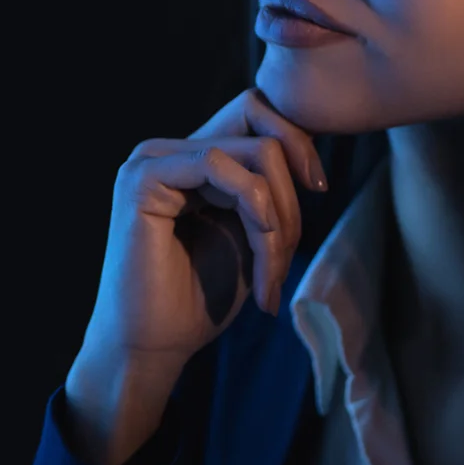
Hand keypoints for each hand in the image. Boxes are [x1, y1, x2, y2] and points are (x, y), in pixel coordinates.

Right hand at [64, 88, 325, 464]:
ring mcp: (153, 159)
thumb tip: (309, 152)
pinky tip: (259, 249)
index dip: (298, 143)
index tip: (320, 188)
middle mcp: (170, 151)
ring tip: (270, 275)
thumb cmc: (199, 300)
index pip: (257, 115)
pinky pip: (217, 164)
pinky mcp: (143, 177)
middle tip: (284, 259)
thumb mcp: (252, 235)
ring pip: (254, 152)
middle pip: (263, 130)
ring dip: (279, 218)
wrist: (153, 348)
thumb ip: (271, 192)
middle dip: (292, 196)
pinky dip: (255, 209)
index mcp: (191, 160)